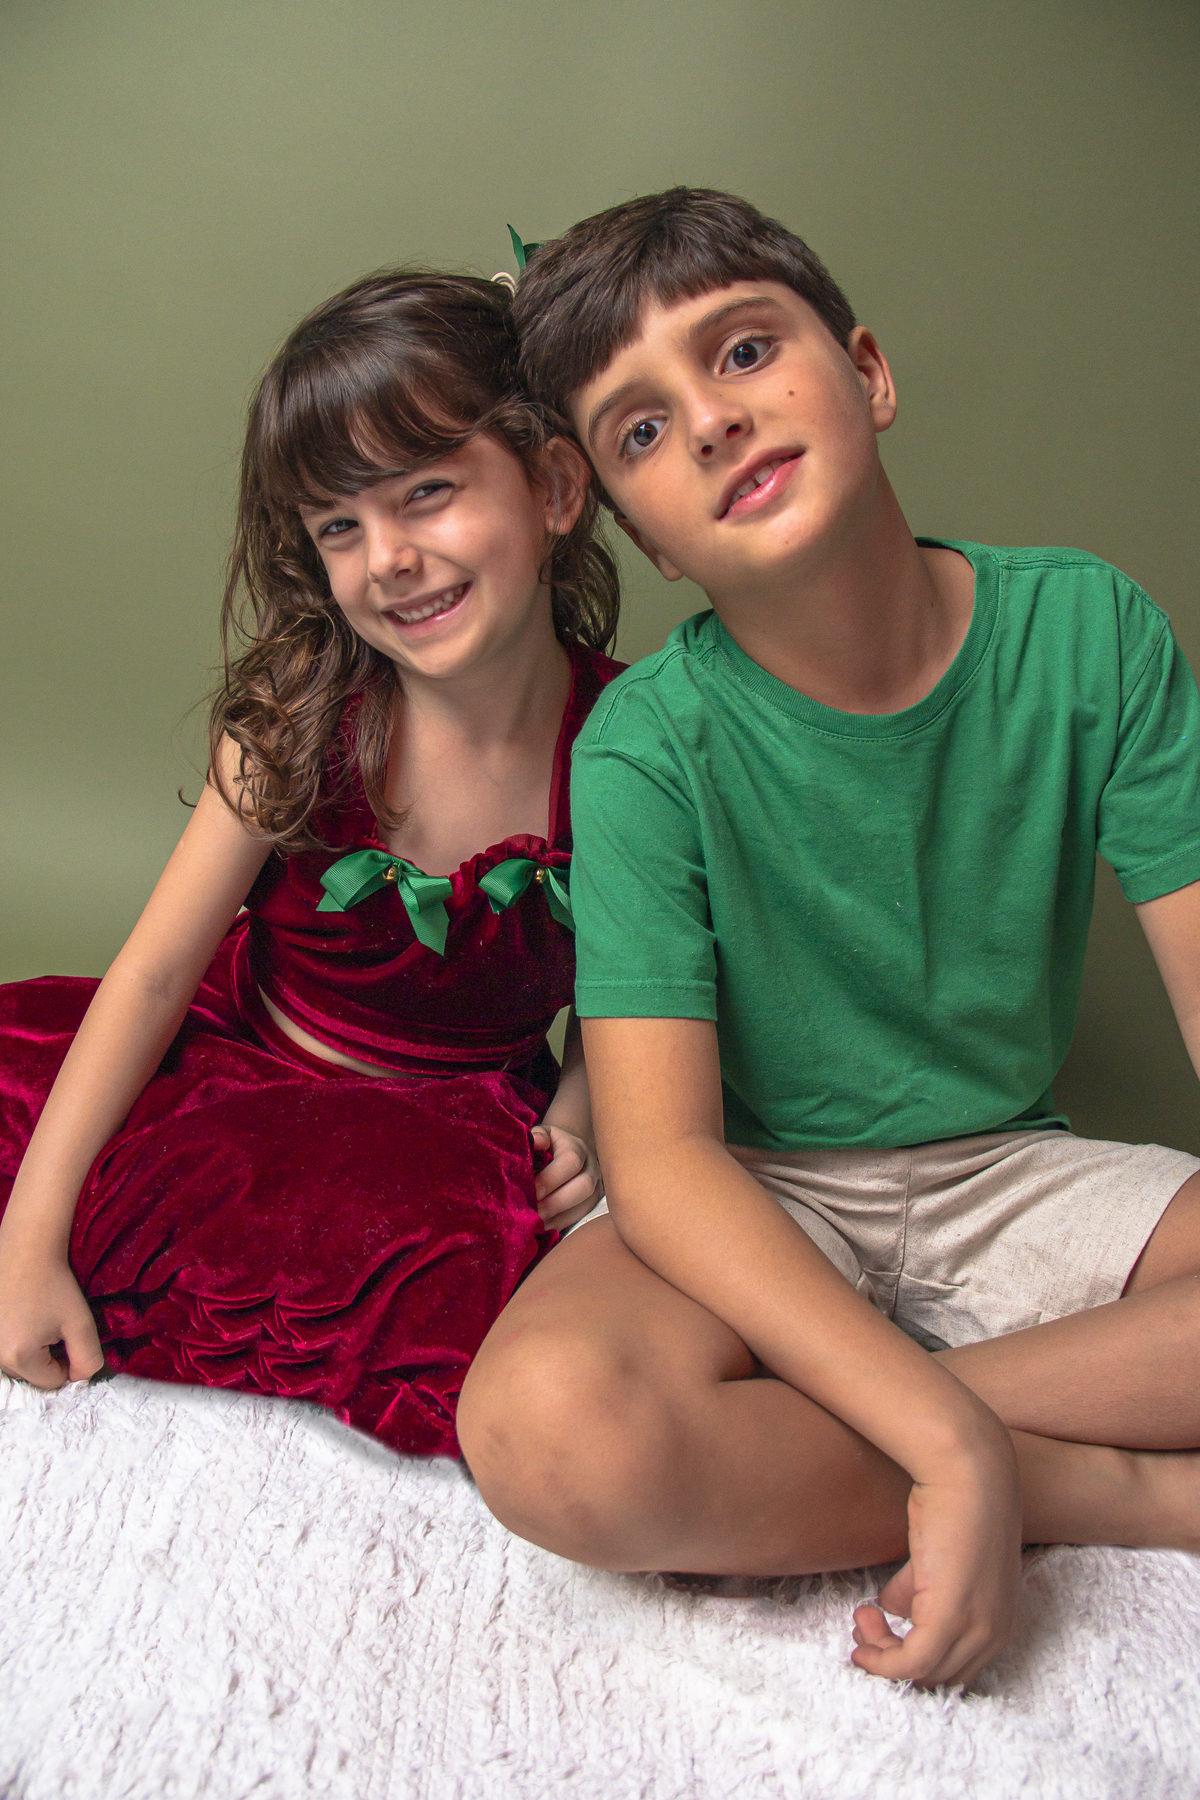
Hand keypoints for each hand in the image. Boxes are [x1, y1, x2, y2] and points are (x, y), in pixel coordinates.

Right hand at [0, 1246, 103, 1389]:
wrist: (25, 1252)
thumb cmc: (54, 1285)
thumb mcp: (81, 1324)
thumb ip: (87, 1359)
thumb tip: (77, 1378)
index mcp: (19, 1357)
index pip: (51, 1382)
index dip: (67, 1362)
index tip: (66, 1335)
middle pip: (30, 1376)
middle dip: (46, 1357)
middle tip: (51, 1324)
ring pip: (16, 1365)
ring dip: (29, 1350)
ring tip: (34, 1319)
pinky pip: (3, 1350)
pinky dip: (14, 1340)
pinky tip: (21, 1317)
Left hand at [531, 1123, 603, 1228]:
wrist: (570, 1151)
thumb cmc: (551, 1144)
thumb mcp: (544, 1133)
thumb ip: (538, 1135)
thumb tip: (537, 1142)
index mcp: (577, 1148)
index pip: (570, 1162)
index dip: (551, 1179)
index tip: (531, 1192)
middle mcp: (592, 1167)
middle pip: (583, 1187)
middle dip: (556, 1203)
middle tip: (533, 1212)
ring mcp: (597, 1186)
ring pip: (585, 1206)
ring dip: (559, 1217)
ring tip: (536, 1223)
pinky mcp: (594, 1203)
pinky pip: (581, 1217)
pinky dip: (561, 1224)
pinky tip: (544, 1227)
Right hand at [850, 1445, 1021, 1688]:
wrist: (967, 1471)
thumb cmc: (956, 1501)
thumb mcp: (939, 1557)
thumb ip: (919, 1588)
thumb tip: (890, 1607)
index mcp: (998, 1621)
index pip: (954, 1668)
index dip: (912, 1657)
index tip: (879, 1628)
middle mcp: (994, 1634)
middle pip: (937, 1679)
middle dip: (893, 1660)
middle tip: (864, 1627)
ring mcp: (976, 1629)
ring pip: (922, 1675)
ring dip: (881, 1654)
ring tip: (860, 1618)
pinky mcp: (950, 1618)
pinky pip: (911, 1663)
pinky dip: (882, 1658)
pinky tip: (862, 1622)